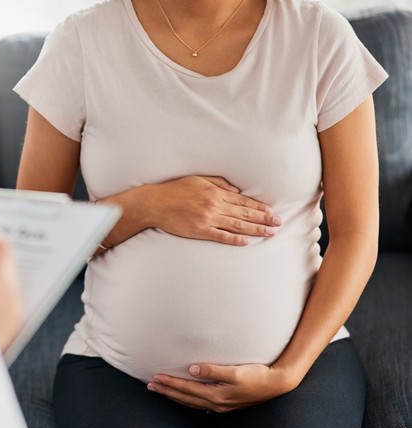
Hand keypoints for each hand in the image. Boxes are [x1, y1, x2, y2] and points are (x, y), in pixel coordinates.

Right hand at [146, 176, 281, 245]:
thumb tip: (237, 191)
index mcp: (215, 193)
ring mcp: (207, 219)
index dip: (259, 207)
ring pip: (237, 226)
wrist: (155, 203)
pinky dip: (234, 240)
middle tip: (278, 224)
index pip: (243, 201)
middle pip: (244, 214)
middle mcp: (214, 206)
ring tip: (269, 233)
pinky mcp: (199, 231)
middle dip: (263, 219)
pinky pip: (220, 236)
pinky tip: (246, 242)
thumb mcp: (198, 180)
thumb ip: (219, 183)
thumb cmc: (175, 190)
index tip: (272, 212)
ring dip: (255, 230)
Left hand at [147, 363, 296, 412]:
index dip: (170, 383)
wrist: (277, 384)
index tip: (156, 377)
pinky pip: (199, 403)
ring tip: (161, 389)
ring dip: (174, 395)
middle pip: (185, 398)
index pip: (186, 389)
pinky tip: (183, 395)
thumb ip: (213, 370)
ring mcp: (221, 405)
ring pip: (191, 402)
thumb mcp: (235, 371)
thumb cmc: (257, 375)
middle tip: (151, 385)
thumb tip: (192, 369)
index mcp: (216, 395)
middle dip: (167, 391)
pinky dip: (187, 398)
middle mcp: (216, 403)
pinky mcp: (225, 403)